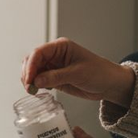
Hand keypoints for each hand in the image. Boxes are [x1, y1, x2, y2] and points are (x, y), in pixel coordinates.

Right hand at [20, 38, 134, 107]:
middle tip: (29, 88)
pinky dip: (35, 85)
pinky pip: (39, 80)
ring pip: (33, 71)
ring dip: (30, 80)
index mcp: (60, 47)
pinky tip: (38, 91)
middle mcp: (54, 55)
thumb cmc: (99, 72)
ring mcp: (53, 66)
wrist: (110, 84)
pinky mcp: (54, 78)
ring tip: (33, 91)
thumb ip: (56, 77)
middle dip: (28, 74)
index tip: (29, 80)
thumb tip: (36, 81)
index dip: (31, 66)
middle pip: (32, 61)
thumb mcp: (77, 74)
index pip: (38, 53)